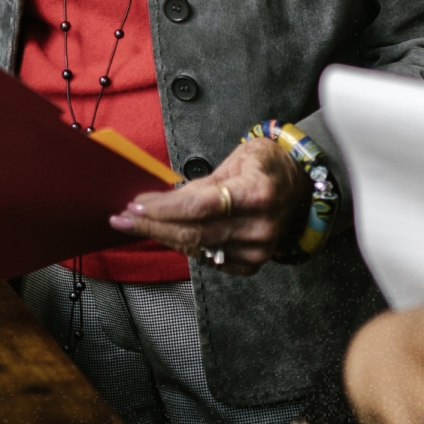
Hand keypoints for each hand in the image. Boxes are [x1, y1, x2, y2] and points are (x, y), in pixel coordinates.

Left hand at [110, 137, 309, 276]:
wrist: (300, 183)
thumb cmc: (265, 164)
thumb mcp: (235, 160)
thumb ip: (200, 185)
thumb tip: (157, 201)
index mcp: (258, 192)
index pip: (198, 207)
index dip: (162, 208)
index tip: (135, 204)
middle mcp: (260, 225)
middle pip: (193, 233)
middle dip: (152, 226)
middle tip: (123, 219)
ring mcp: (259, 249)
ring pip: (197, 249)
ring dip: (164, 236)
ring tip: (139, 224)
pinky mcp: (255, 263)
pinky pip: (210, 260)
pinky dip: (188, 247)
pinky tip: (172, 234)